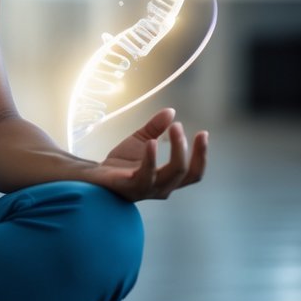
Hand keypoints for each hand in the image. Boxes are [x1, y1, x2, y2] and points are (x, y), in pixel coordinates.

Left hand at [87, 108, 206, 201]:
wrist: (97, 174)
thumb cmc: (122, 162)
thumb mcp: (142, 140)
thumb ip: (156, 127)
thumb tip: (171, 111)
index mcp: (168, 179)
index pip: (194, 173)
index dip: (202, 155)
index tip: (203, 133)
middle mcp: (162, 188)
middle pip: (185, 172)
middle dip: (186, 147)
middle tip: (179, 126)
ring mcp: (148, 189)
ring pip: (172, 174)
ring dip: (177, 150)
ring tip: (174, 128)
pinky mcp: (131, 187)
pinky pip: (146, 175)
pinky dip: (151, 158)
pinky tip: (152, 142)